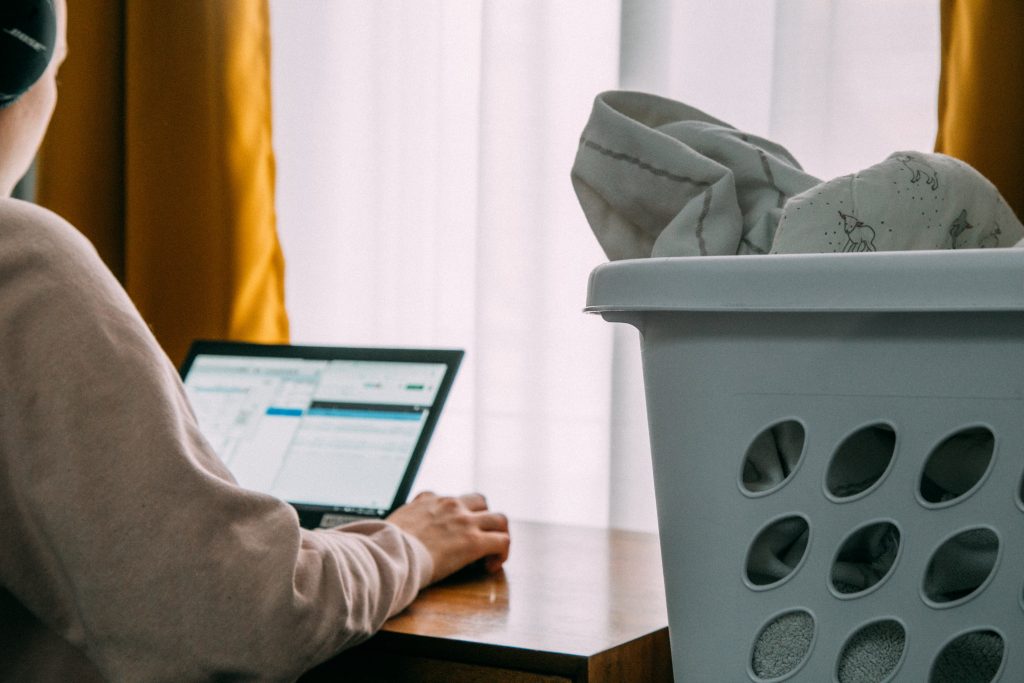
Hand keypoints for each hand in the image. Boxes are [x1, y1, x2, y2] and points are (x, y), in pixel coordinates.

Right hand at [387, 492, 509, 582]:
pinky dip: (502, 553)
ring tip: (493, 552)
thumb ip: (397, 524)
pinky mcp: (473, 541)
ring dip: (499, 534)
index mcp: (428, 501)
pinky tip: (491, 566)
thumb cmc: (382, 545)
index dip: (455, 515)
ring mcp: (464, 521)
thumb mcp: (389, 524)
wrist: (388, 553)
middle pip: (479, 501)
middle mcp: (449, 505)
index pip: (448, 499)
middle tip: (479, 539)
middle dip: (483, 518)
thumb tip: (384, 535)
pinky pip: (502, 541)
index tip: (451, 534)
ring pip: (499, 519)